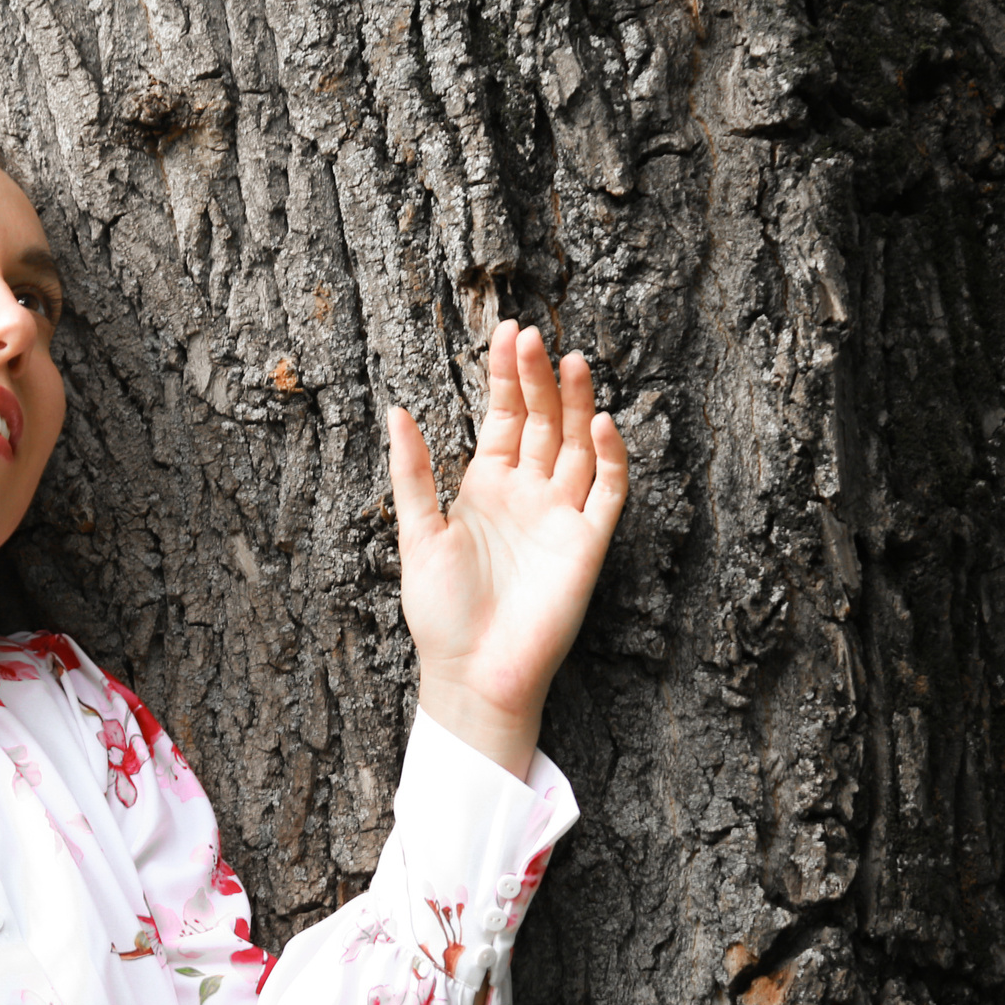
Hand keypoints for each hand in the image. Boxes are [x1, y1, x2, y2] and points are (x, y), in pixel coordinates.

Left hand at [388, 320, 629, 777]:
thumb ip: (412, 472)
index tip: (507, 332)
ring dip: (576, 405)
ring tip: (571, 361)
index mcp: (486, 485)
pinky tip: (600, 423)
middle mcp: (527, 493)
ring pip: (577, 446)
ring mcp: (560, 516)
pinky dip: (609, 459)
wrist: (472, 672)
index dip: (506, 376)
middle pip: (542, 422)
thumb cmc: (440, 612)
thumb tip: (395, 410)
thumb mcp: (417, 534)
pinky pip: (607, 493)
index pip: (504, 416)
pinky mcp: (587, 545)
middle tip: (532, 336)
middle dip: (538, 379)